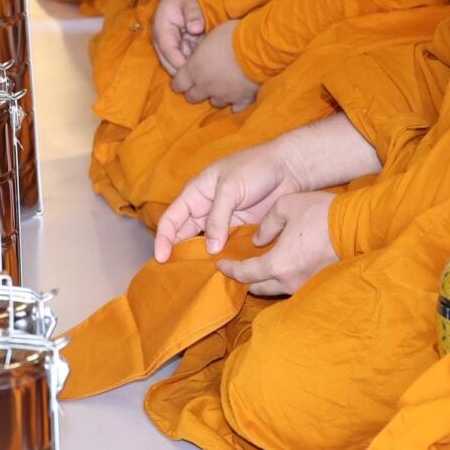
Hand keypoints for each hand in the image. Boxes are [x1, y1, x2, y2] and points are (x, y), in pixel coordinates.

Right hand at [152, 0, 206, 73]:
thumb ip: (193, 13)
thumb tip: (196, 28)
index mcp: (162, 29)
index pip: (168, 52)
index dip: (181, 64)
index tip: (197, 71)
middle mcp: (163, 40)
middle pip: (170, 64)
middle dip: (185, 73)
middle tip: (205, 79)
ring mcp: (171, 44)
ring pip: (178, 65)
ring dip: (191, 70)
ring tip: (208, 75)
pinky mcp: (180, 46)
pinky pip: (186, 59)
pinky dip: (196, 64)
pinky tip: (209, 67)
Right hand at [153, 142, 304, 262]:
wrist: (289, 168)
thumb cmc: (254, 168)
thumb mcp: (230, 188)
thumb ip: (218, 218)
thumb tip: (210, 250)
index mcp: (195, 194)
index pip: (172, 218)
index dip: (163, 238)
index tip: (161, 259)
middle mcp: (206, 210)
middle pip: (186, 236)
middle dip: (180, 254)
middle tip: (177, 277)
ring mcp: (224, 222)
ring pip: (207, 245)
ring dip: (203, 261)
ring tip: (198, 281)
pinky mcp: (242, 231)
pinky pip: (229, 249)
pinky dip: (225, 261)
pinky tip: (224, 275)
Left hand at [169, 19, 258, 109]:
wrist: (258, 47)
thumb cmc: (232, 35)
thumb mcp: (210, 36)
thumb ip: (202, 50)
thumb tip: (202, 51)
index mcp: (194, 70)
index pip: (178, 84)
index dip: (179, 82)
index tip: (182, 79)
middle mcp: (206, 86)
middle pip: (192, 97)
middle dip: (194, 91)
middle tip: (201, 83)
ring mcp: (224, 95)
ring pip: (214, 103)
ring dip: (216, 95)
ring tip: (222, 87)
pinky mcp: (242, 100)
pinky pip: (236, 108)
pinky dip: (236, 103)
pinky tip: (238, 97)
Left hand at [216, 191, 337, 295]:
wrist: (357, 227)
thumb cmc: (320, 213)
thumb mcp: (285, 207)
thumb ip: (266, 225)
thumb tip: (258, 239)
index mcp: (277, 264)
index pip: (245, 274)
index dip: (229, 269)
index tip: (220, 264)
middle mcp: (289, 281)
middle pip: (258, 287)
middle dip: (244, 279)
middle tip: (235, 267)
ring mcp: (305, 285)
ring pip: (275, 289)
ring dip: (263, 280)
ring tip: (255, 268)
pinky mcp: (318, 284)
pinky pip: (292, 285)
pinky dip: (280, 279)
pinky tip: (279, 268)